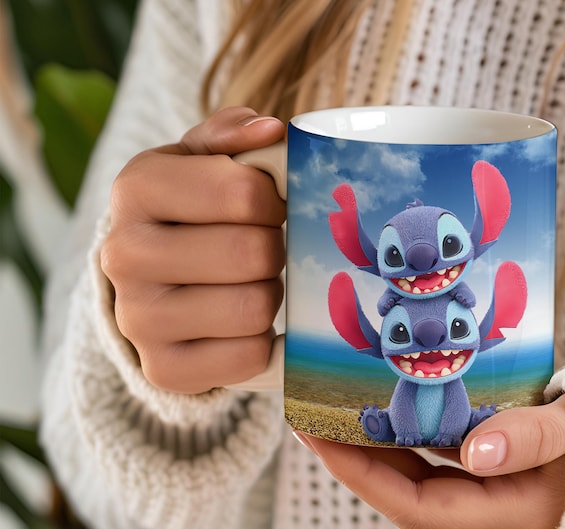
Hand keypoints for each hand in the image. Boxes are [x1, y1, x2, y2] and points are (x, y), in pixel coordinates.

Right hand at [101, 107, 285, 393]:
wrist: (154, 280)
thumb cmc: (193, 210)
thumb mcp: (203, 161)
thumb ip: (233, 137)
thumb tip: (270, 132)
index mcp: (137, 187)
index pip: (245, 194)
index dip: (275, 201)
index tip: (268, 206)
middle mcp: (124, 253)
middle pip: (253, 254)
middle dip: (274, 249)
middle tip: (263, 248)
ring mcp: (138, 318)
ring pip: (254, 308)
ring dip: (270, 294)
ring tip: (252, 282)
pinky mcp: (163, 368)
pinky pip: (250, 356)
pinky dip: (264, 340)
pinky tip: (245, 323)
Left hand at [297, 395, 564, 528]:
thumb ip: (534, 438)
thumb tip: (477, 451)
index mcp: (507, 514)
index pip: (415, 506)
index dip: (362, 474)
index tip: (320, 437)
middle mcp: (491, 509)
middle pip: (405, 492)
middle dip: (357, 457)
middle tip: (317, 415)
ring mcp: (491, 489)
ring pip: (419, 474)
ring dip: (381, 444)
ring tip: (345, 406)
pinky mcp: (494, 468)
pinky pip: (440, 457)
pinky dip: (413, 434)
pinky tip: (396, 403)